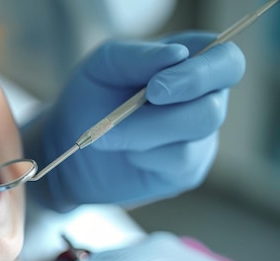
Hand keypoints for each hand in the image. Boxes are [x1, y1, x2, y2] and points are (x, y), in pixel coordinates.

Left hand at [23, 31, 244, 209]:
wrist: (68, 146)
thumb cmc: (91, 96)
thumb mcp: (105, 65)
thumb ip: (140, 55)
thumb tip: (178, 55)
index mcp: (193, 64)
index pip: (227, 62)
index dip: (201, 73)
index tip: (155, 87)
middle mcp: (205, 99)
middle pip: (213, 108)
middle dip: (164, 115)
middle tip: (122, 118)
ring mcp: (199, 138)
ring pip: (192, 139)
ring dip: (143, 134)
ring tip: (110, 135)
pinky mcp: (186, 170)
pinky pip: (179, 162)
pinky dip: (145, 155)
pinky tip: (127, 153)